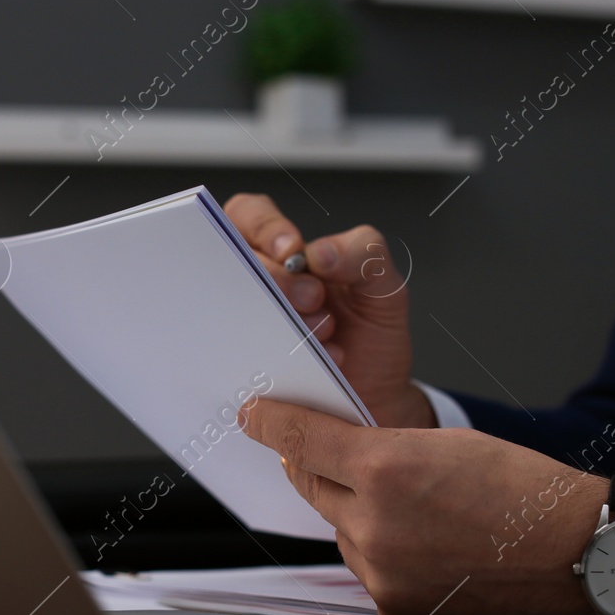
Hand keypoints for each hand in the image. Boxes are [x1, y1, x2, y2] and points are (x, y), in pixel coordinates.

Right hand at [224, 193, 432, 428]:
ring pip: (229, 303)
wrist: (374, 400)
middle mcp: (259, 283)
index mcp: (286, 254)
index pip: (249, 215)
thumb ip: (365, 255)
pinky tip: (307, 364)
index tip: (291, 252)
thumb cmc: (372, 338)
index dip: (263, 227)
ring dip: (275, 318)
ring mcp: (245, 322)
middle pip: (234, 259)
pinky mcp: (242, 362)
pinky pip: (231, 350)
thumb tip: (321, 252)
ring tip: (320, 336)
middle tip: (313, 300)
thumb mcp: (384, 289)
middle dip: (278, 278)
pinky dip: (272, 354)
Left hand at [240, 398, 614, 614]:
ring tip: (423, 514)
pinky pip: (369, 575)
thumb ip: (383, 448)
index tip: (254, 415)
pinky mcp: (396, 611)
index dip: (273, 424)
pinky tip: (432, 550)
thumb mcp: (450, 444)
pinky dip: (386, 559)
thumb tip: (337, 454)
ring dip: (362, 519)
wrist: (582, 556)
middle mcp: (374, 526)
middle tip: (331, 457)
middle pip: (315, 489)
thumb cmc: (529, 493)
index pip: (303, 442)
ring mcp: (382, 575)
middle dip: (320, 470)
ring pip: (344, 534)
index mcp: (387, 469)